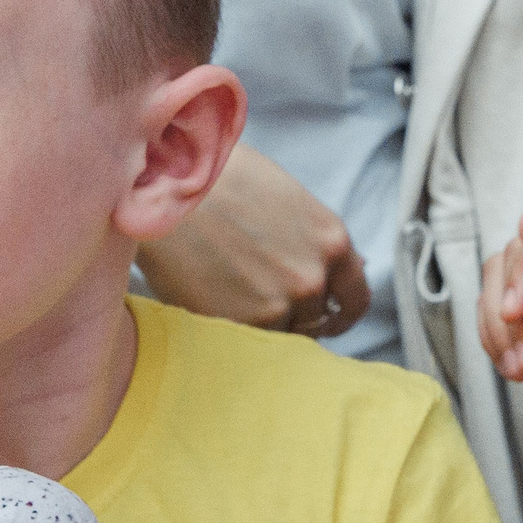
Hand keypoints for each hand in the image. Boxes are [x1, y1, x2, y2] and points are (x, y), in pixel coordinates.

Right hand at [137, 142, 368, 337]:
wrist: (165, 191)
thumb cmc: (221, 180)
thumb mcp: (288, 199)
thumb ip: (319, 240)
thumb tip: (354, 266)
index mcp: (332, 242)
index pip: (356, 297)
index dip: (342, 312)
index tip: (329, 319)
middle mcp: (313, 279)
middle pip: (314, 316)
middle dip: (291, 309)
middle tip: (255, 291)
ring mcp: (279, 306)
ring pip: (281, 332)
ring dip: (260, 319)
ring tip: (226, 289)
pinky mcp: (242, 325)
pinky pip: (249, 341)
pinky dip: (234, 327)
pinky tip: (211, 298)